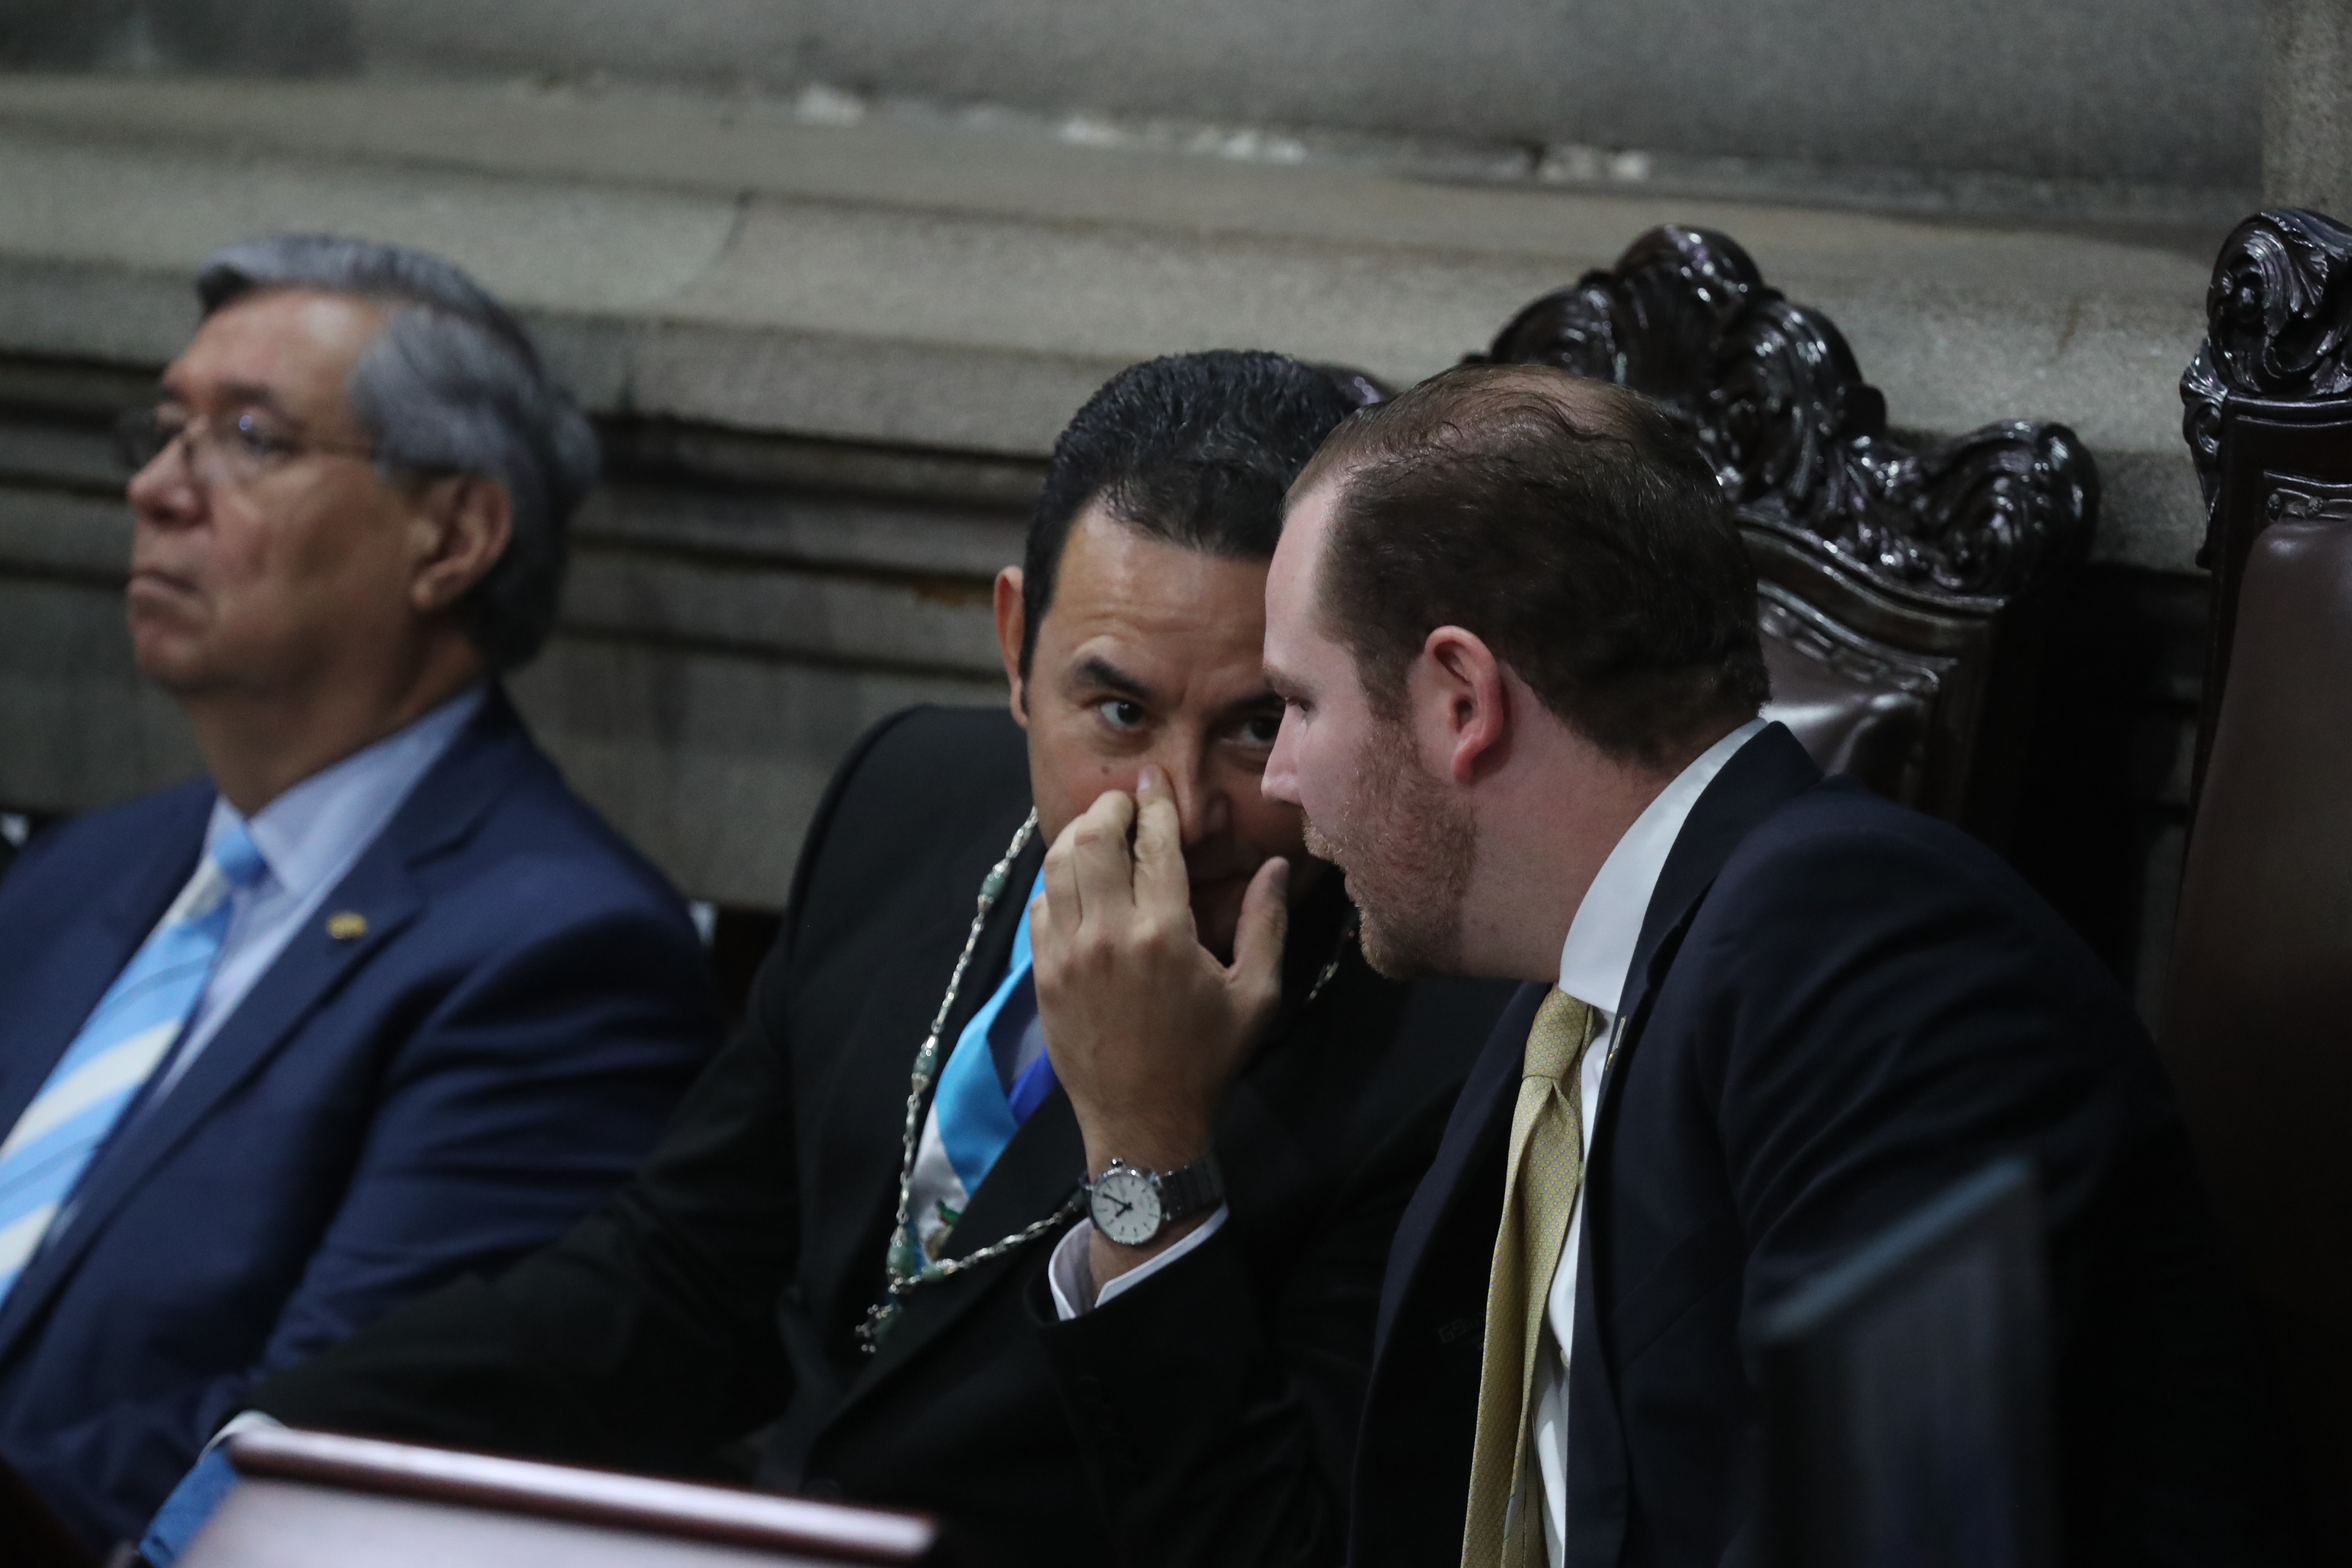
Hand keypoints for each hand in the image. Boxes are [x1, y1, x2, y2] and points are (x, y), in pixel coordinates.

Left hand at [1033, 767, 1286, 1275]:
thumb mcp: (1255, 995)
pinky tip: (1077, 883)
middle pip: (1094, 839)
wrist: (1142, 1123)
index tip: (1155, 781)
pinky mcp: (1043, 975)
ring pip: (1058, 865)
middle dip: (1110, 809)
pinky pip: (1040, 905)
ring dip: (1077, 837)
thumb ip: (1265, 924)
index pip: (1154, 843)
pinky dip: (1056, 882)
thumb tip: (1274, 865)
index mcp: (1165, 934)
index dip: (1156, 803)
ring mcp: (1067, 953)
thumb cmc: (1206, 1060)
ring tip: (1099, 831)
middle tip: (1126, 804)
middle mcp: (1109, 934)